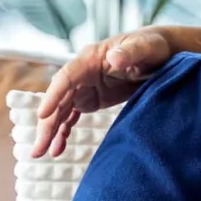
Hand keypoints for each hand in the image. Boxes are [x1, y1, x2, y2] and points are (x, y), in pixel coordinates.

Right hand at [32, 29, 173, 156]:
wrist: (162, 54)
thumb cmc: (152, 46)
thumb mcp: (145, 47)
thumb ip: (130, 52)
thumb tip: (114, 57)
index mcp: (91, 59)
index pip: (66, 78)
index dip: (53, 96)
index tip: (42, 115)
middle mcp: (82, 73)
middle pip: (58, 99)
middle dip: (47, 123)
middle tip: (38, 148)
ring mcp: (85, 87)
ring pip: (61, 110)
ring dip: (51, 131)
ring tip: (42, 153)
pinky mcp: (92, 98)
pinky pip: (72, 116)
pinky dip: (64, 131)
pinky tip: (58, 148)